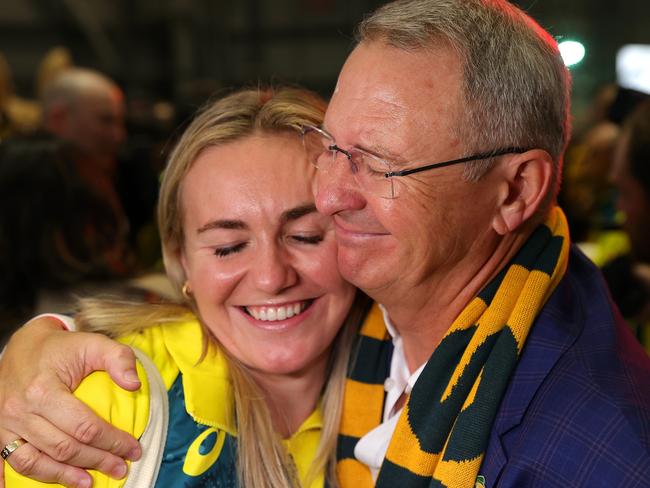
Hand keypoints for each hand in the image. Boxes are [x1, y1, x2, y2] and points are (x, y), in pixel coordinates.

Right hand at [0, 317, 142, 486]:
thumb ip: (119, 359)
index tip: (133, 449)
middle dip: (96, 461)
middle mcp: (20, 410)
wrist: (23, 345)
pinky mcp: (0, 432)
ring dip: (65, 477)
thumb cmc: (62, 348)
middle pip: (63, 447)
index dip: (112, 441)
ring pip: (36, 461)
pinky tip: (54, 483)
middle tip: (120, 467)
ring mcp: (6, 424)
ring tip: (90, 482)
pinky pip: (12, 462)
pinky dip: (35, 476)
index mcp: (44, 389)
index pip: (84, 426)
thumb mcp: (94, 344)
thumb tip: (134, 385)